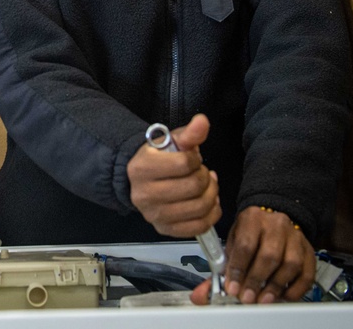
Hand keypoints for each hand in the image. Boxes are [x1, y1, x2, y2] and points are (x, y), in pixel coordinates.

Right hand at [127, 114, 220, 236]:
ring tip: (206, 185)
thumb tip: (203, 121)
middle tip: (200, 172)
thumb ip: (189, 133)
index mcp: (142, 168)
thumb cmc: (158, 159)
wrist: (141, 180)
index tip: (192, 159)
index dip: (195, 159)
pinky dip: (211, 214)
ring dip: (211, 194)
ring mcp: (154, 215)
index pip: (184, 163)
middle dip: (204, 177)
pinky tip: (209, 202)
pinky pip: (199, 227)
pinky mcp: (165, 229)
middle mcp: (144, 195)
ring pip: (199, 208)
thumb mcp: (171, 142)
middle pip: (193, 187)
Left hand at [191, 205, 314, 304]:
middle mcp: (276, 224)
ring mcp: (295, 237)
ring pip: (290, 264)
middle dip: (256, 280)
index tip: (232, 287)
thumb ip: (222, 264)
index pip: (245, 244)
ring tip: (263, 298)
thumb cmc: (251, 231)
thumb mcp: (233, 239)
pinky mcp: (308, 250)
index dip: (238, 269)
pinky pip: (307, 272)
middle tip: (247, 297)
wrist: (273, 217)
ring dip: (275, 286)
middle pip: (269, 255)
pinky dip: (295, 288)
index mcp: (253, 218)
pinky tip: (283, 296)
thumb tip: (207, 291)